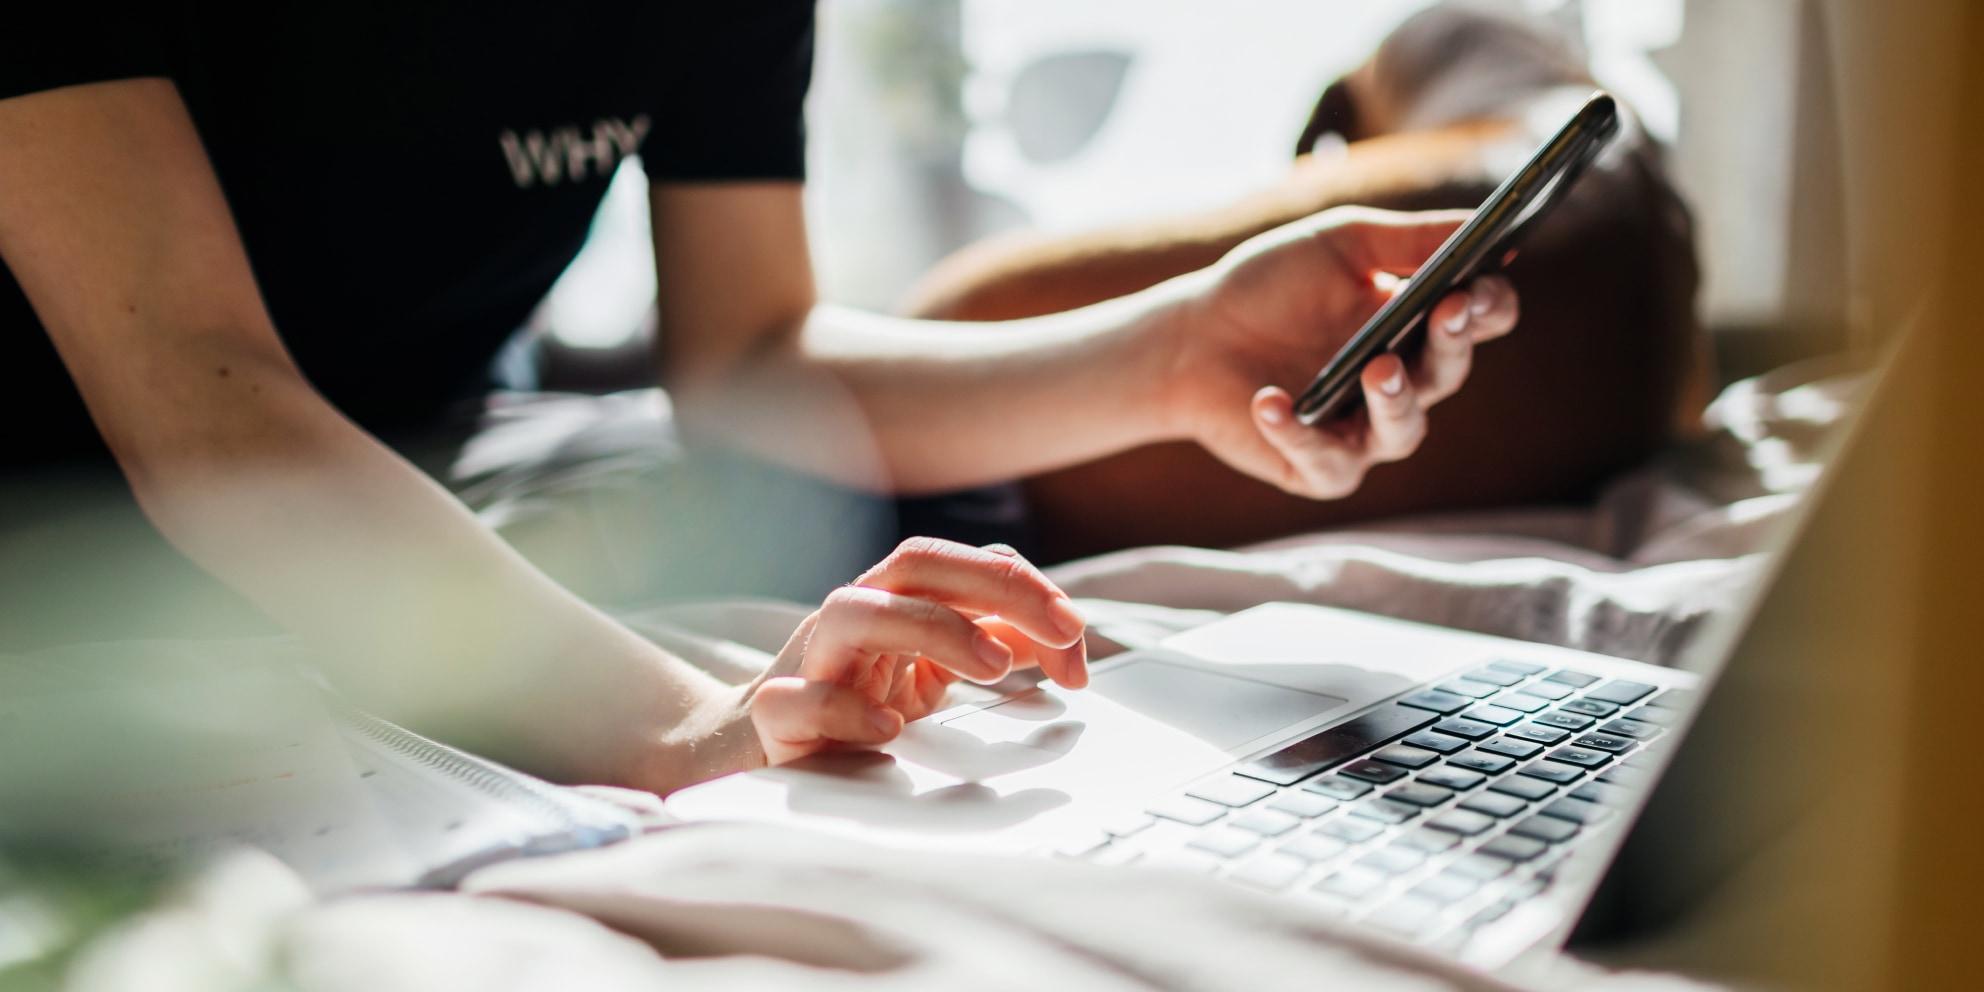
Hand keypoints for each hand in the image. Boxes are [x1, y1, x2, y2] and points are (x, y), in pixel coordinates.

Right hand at [744, 538, 1088, 764]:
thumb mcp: (930, 670)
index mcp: (893, 600)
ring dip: (932, 627)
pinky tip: (889, 728)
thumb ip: (989, 646)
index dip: (1025, 588)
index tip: (1075, 633)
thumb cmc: (851, 700)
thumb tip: (1060, 642)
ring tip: (994, 666)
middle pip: (917, 564)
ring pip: (854, 611)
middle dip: (997, 587)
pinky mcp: (776, 714)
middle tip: (1063, 630)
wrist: (755, 747)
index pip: (962, 563)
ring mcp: (810, 659)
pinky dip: (843, 706)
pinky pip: (798, 698)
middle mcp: (852, 615)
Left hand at [1164, 207, 1518, 498]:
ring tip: (1378, 367)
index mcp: (1416, 324)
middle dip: (1452, 342)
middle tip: (1448, 311)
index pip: (1480, 319)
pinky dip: (1296, 432)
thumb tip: (1481, 223)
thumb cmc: (1269, 286)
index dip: (1487, 304)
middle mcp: (1401, 383)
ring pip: (1404, 430)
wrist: (1191, 338)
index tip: (1477, 284)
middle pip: (1449, 372)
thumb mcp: (1339, 246)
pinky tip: (1271, 400)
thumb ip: (1408, 239)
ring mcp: (1362, 430)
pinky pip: (1323, 460)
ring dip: (1395, 400)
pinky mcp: (1317, 468)